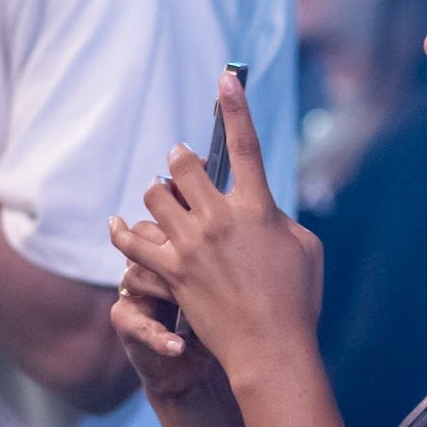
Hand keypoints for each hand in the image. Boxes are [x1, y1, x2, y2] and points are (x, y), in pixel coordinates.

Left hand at [109, 72, 321, 384]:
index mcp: (259, 208)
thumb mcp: (305, 248)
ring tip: (164, 202)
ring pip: (155, 198)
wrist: (270, 348)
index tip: (226, 77)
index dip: (235, 107)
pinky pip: (132, 242)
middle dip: (181, 159)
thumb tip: (261, 206)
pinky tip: (121, 227)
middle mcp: (221, 219)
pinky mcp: (171, 272)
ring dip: (158, 194)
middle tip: (183, 165)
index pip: (246, 146)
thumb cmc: (298, 300)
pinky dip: (124, 232)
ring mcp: (192, 245)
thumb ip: (278, 217)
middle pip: (184, 166)